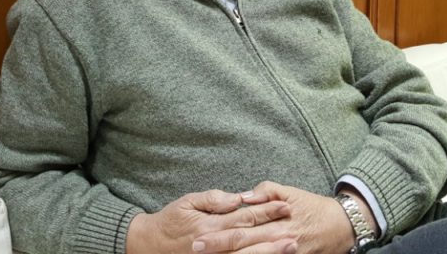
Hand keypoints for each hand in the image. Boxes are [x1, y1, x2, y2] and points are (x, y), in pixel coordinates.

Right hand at [126, 188, 297, 253]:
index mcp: (209, 225)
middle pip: (249, 240)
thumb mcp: (187, 201)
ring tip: (290, 247)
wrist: (149, 245)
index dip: (266, 211)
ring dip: (268, 252)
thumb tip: (237, 198)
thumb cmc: (170, 220)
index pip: (244, 217)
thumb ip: (213, 199)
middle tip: (296, 231)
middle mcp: (213, 244)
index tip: (286, 206)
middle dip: (274, 235)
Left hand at [195, 182, 357, 253]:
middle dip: (219, 249)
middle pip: (244, 247)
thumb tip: (243, 197)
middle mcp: (278, 239)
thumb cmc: (311, 207)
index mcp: (275, 220)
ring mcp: (286, 252)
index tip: (198, 237)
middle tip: (195, 250)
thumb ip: (266, 191)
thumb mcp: (289, 192)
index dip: (219, 234)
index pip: (241, 228)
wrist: (341, 225)